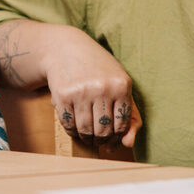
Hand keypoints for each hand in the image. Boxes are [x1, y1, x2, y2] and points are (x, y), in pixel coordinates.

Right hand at [43, 32, 141, 148]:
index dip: (117, 136)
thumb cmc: (99, 70)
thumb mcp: (120, 84)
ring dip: (87, 138)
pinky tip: (76, 126)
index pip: (122, 125)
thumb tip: (129, 144)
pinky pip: (69, 125)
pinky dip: (72, 132)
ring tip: (88, 134)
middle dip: (101, 140)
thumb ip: (131, 115)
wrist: (68, 49)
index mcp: (122, 85)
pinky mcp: (62, 96)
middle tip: (98, 138)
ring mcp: (81, 92)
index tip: (112, 136)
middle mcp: (102, 88)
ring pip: (86, 131)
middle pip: (103, 131)